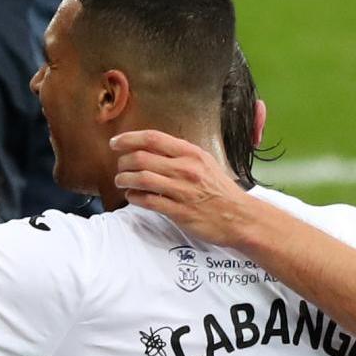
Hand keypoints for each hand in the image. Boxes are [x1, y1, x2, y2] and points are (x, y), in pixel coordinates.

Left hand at [111, 130, 254, 245]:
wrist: (240, 217)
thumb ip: (179, 154)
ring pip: (141, 179)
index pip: (152, 138)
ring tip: (121, 181)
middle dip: (123, 162)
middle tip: (120, 167)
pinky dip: (133, 197)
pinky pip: (147, 201)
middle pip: (141, 158)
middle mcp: (185, 169)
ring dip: (124, 179)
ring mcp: (182, 191)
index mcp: (191, 153)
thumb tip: (149, 148)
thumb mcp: (204, 163)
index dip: (128, 138)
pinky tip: (132, 196)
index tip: (115, 142)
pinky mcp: (179, 211)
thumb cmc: (220, 190)